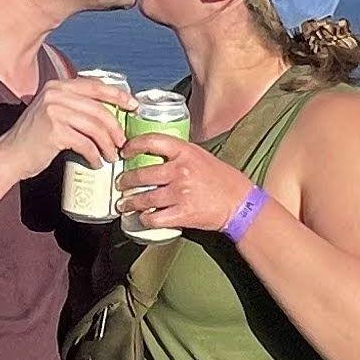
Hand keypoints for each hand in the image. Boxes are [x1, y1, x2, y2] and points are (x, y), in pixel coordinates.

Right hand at [8, 74, 128, 174]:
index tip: (133, 105)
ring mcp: (53, 111)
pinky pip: (85, 143)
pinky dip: (94, 155)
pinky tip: (96, 162)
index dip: (118, 94)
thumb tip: (110, 112)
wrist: (10, 155)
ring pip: (95, 127)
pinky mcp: (54, 131)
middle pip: (99, 109)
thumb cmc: (35, 138)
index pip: (95, 86)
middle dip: (116, 128)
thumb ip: (75, 106)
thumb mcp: (53, 112)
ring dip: (108, 144)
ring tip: (111, 156)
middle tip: (123, 143)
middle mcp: (55, 94)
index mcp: (57, 85)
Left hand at [122, 130, 255, 239]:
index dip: (133, 145)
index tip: (124, 151)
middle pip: (141, 174)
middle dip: (125, 181)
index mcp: (185, 152)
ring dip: (129, 203)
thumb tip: (154, 153)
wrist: (239, 203)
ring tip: (124, 204)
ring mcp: (180, 193)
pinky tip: (143, 218)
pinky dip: (145, 219)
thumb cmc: (221, 178)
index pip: (152, 141)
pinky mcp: (182, 214)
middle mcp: (180, 170)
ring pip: (144, 198)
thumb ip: (179, 154)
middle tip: (120, 184)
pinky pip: (154, 218)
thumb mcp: (200, 156)